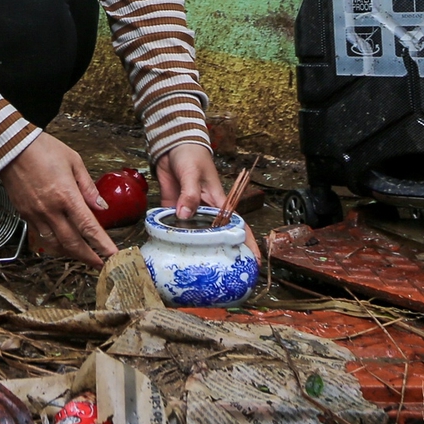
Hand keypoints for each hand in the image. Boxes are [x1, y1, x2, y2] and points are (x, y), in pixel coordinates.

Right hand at [0, 134, 117, 268]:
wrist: (10, 147)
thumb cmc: (41, 149)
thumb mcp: (73, 161)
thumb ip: (88, 187)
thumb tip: (101, 206)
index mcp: (66, 195)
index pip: (88, 227)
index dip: (102, 245)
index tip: (113, 255)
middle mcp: (50, 209)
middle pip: (72, 243)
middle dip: (88, 258)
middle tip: (100, 264)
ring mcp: (35, 214)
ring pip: (55, 244)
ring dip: (70, 253)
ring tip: (82, 255)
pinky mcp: (24, 214)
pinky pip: (40, 235)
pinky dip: (53, 242)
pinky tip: (61, 241)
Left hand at [157, 142, 261, 261]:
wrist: (172, 146)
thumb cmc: (191, 156)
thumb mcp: (193, 174)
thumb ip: (189, 195)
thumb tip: (184, 216)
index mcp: (219, 203)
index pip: (237, 226)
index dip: (247, 244)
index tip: (253, 262)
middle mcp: (206, 212)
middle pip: (216, 237)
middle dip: (221, 255)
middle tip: (223, 277)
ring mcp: (190, 213)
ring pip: (194, 236)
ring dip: (194, 250)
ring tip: (197, 272)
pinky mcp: (174, 210)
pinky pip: (173, 228)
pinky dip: (172, 238)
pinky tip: (170, 252)